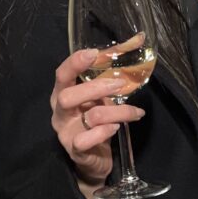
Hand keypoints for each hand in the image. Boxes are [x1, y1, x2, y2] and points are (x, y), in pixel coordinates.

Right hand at [50, 49, 144, 198]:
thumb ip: (112, 73)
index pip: (61, 74)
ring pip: (89, 117)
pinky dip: (104, 132)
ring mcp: (65, 132)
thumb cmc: (96, 119)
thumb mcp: (101, 96)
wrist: (93, 157)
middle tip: (120, 85)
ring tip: (134, 112)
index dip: (75, 63)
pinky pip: (85, 140)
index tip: (94, 53)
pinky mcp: (75, 150)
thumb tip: (138, 40)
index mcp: (63, 92)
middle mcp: (60, 112)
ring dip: (117, 111)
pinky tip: (116, 128)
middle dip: (96, 88)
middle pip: (67, 96)